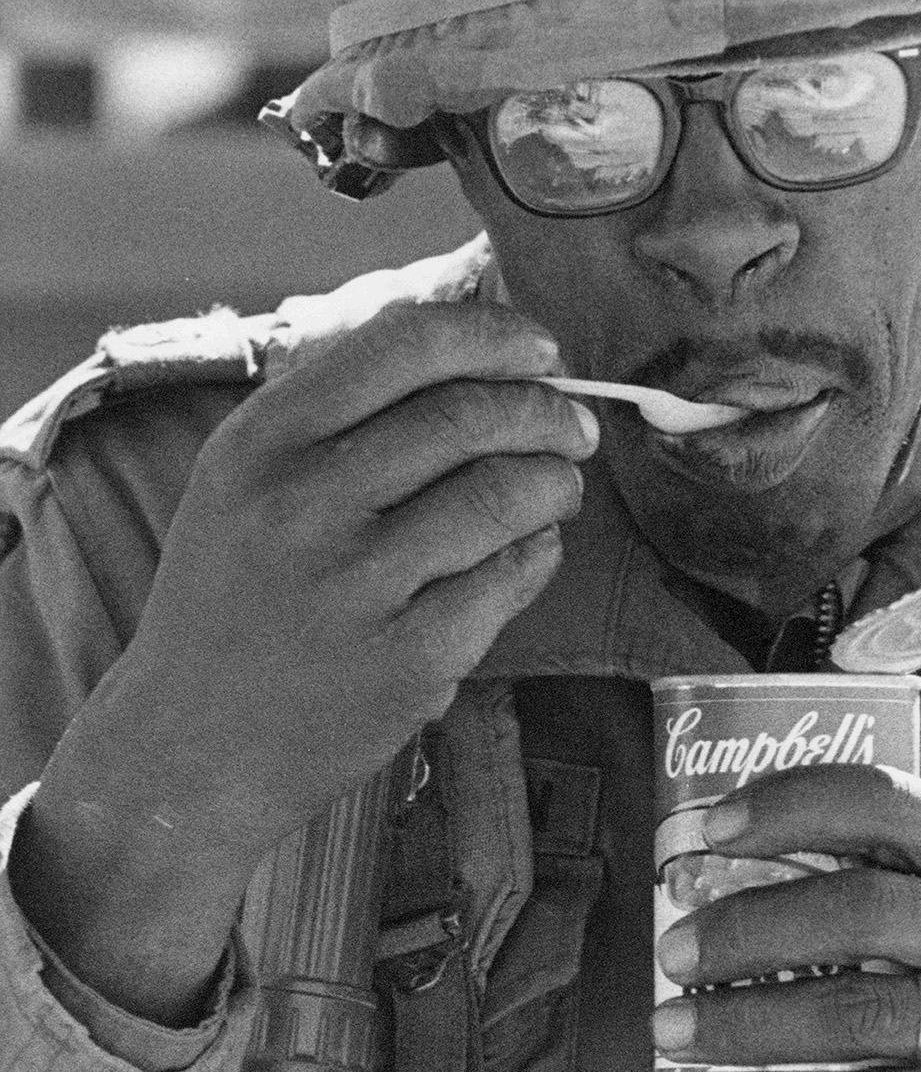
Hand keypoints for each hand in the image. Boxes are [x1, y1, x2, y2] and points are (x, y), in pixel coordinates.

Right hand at [14, 299, 596, 1018]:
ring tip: (558, 486)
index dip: (496, 335)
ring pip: (507, 492)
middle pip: (472, 416)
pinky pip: (513, 574)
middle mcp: (303, 504)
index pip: (407, 344)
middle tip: (574, 426)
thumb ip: (345, 400)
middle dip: (548, 411)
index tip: (542, 349)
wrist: (194, 746)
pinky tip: (528, 549)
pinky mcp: (409, 658)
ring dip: (557, 480)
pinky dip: (540, 550)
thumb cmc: (242, 591)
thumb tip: (475, 325)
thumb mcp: (250, 476)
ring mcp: (358, 586)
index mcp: (264, 440)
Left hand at [653, 766, 920, 1071]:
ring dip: (748, 1019)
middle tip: (674, 951)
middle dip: (748, 924)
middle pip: (861, 906)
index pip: (886, 800)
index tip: (707, 829)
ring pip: (860, 1011)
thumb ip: (897, 883)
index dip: (788, 804)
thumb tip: (737, 872)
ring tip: (677, 1028)